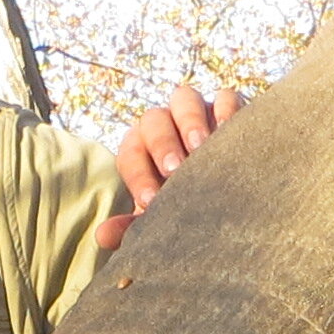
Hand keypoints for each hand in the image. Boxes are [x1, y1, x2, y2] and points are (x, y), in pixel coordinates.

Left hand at [98, 79, 241, 251]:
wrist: (229, 193)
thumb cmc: (188, 206)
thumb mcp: (165, 217)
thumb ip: (134, 227)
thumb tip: (103, 236)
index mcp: (142, 149)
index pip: (130, 155)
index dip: (138, 176)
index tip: (151, 202)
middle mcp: (166, 125)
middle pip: (153, 121)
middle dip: (162, 145)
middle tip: (174, 171)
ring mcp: (197, 111)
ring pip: (185, 99)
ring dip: (191, 121)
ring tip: (200, 147)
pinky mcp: (228, 107)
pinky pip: (225, 97)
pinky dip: (227, 111)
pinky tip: (231, 134)